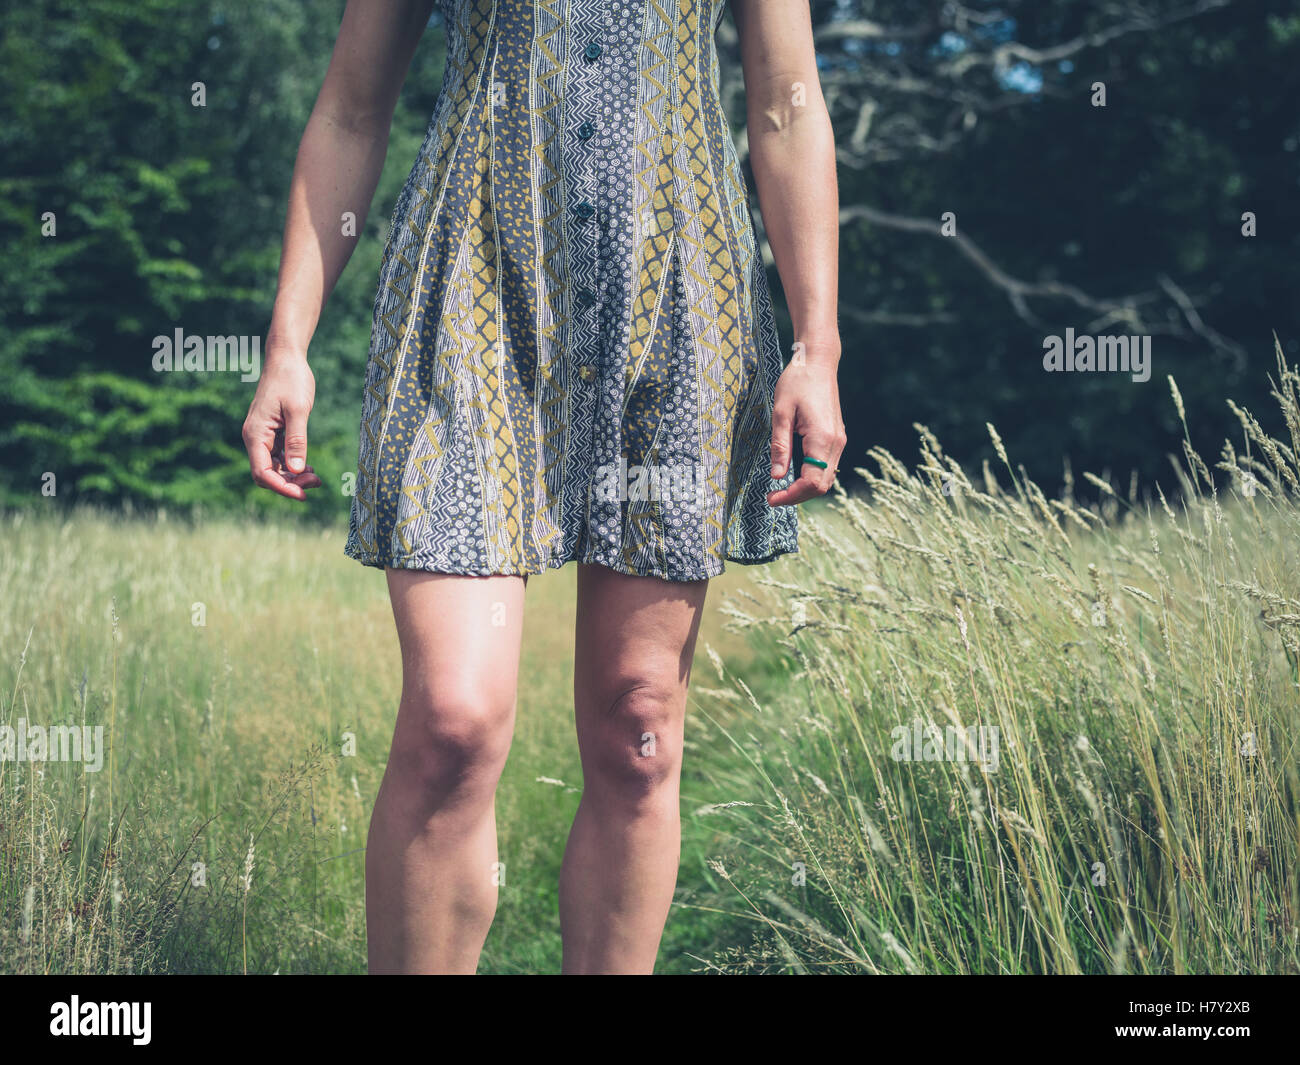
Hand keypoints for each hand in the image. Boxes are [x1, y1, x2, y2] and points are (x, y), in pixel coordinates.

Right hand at [241, 353, 322, 500]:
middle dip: (289, 483)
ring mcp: (263, 436)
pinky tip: (309, 468)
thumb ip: (297, 440)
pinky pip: (279, 457)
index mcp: (256, 434)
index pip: (262, 473)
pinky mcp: (272, 433)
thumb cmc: (291, 380)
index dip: (282, 487)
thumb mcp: (298, 410)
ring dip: (293, 476)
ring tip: (316, 477)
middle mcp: (255, 438)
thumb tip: (296, 470)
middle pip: (267, 474)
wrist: (286, 358)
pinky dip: (293, 465)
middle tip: (316, 482)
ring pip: (274, 468)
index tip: (303, 494)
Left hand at [767, 352, 845, 506]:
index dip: (791, 496)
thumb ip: (780, 446)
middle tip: (773, 497)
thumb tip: (777, 476)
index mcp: (822, 438)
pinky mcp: (836, 438)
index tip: (771, 498)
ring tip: (781, 489)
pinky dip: (812, 478)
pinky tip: (794, 475)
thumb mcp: (781, 413)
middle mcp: (836, 443)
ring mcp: (839, 441)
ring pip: (826, 479)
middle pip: (821, 486)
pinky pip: (827, 468)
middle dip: (797, 497)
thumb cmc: (797, 382)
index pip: (812, 482)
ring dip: (805, 489)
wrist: (818, 362)